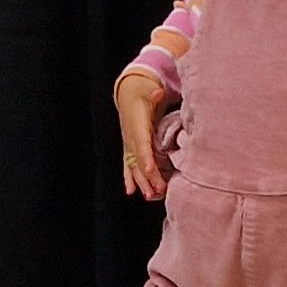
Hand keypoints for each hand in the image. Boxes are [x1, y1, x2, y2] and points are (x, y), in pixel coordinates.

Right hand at [115, 74, 169, 201]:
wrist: (128, 93)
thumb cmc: (142, 92)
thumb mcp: (148, 89)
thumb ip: (153, 92)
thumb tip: (157, 93)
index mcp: (138, 126)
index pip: (142, 144)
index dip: (146, 157)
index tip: (152, 170)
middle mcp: (131, 138)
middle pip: (140, 161)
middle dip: (148, 177)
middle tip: (159, 191)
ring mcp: (129, 144)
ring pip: (134, 167)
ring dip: (142, 182)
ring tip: (150, 196)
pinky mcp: (129, 147)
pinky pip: (128, 165)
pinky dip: (129, 178)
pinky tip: (130, 192)